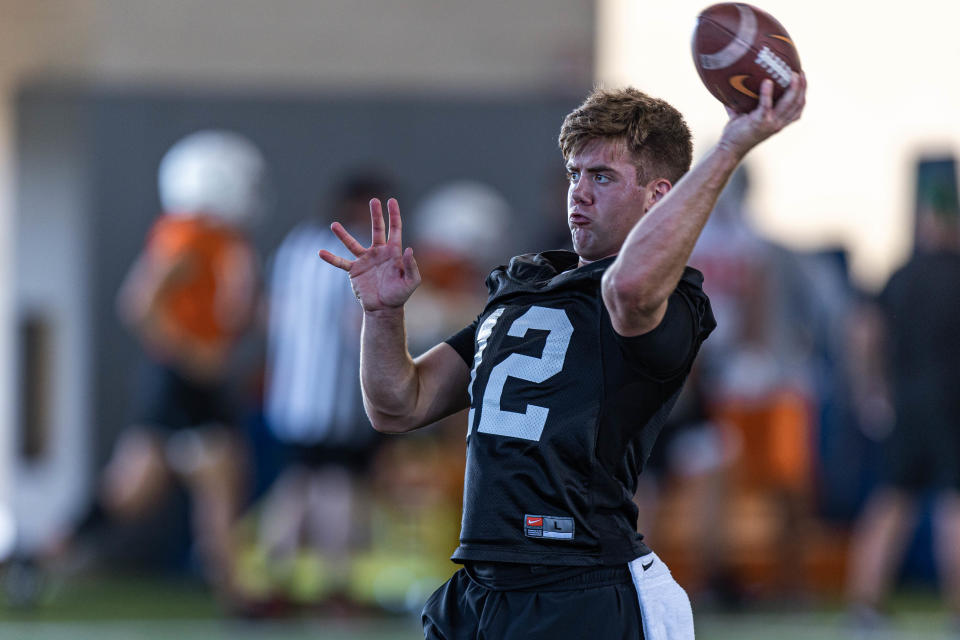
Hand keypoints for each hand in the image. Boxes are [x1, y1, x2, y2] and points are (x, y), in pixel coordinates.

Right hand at [319, 198, 420, 312]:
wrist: (384, 308)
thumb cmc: (400, 295)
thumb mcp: (411, 282)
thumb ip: (411, 266)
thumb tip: (409, 249)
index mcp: (393, 252)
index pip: (394, 229)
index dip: (394, 215)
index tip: (391, 200)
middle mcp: (378, 252)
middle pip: (377, 229)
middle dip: (376, 215)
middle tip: (373, 200)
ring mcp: (365, 260)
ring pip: (352, 243)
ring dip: (343, 235)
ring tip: (333, 225)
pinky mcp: (355, 270)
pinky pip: (341, 262)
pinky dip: (331, 258)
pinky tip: (321, 252)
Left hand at [718, 71, 805, 158]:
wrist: (730, 148)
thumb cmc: (736, 132)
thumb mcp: (744, 114)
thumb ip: (745, 101)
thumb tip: (735, 82)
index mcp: (780, 122)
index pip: (798, 107)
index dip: (803, 92)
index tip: (802, 77)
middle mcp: (779, 124)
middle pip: (798, 103)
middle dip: (802, 86)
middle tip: (800, 71)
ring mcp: (771, 124)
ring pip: (789, 103)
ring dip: (793, 87)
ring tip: (792, 74)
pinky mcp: (760, 122)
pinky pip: (766, 105)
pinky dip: (767, 93)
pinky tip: (767, 81)